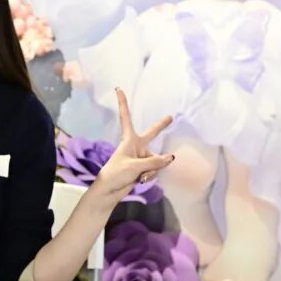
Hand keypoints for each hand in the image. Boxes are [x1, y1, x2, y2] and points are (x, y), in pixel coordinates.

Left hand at [91, 88, 174, 206]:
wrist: (109, 191)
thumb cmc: (116, 173)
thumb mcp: (135, 166)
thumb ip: (154, 162)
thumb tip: (171, 158)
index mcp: (129, 140)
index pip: (126, 117)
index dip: (123, 103)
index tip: (118, 88)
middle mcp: (136, 146)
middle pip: (151, 134)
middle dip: (160, 127)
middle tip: (170, 117)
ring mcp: (141, 157)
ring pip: (156, 160)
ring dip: (151, 170)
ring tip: (139, 176)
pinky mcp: (144, 169)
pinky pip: (154, 170)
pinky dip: (150, 176)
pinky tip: (140, 180)